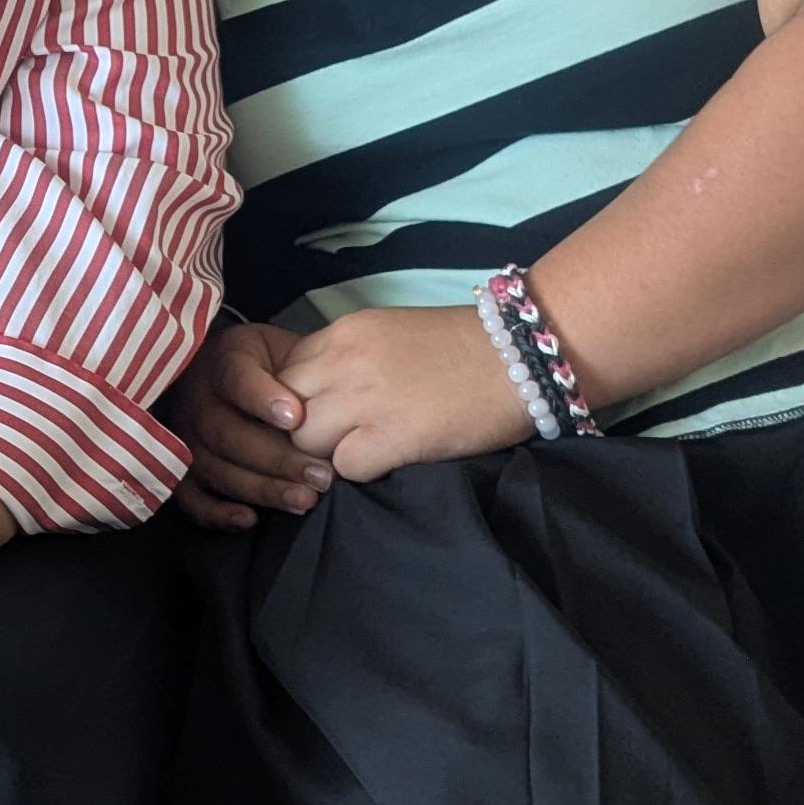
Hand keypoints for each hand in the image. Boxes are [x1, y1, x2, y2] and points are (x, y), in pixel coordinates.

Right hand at [161, 319, 325, 527]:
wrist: (228, 374)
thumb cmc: (271, 367)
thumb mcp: (284, 350)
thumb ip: (303, 368)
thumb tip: (335, 401)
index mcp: (223, 360)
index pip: (236, 377)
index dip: (262, 398)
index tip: (296, 417)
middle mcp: (196, 399)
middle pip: (227, 433)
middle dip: (277, 458)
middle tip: (321, 475)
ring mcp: (184, 437)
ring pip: (215, 468)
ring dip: (260, 488)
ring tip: (304, 499)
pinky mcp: (181, 471)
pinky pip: (190, 497)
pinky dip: (216, 513)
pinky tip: (250, 520)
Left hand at [277, 307, 532, 484]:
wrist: (524, 355)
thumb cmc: (464, 349)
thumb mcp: (388, 337)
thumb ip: (345, 361)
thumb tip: (315, 398)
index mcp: (343, 333)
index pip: (279, 375)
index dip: (289, 404)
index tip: (314, 418)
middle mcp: (343, 361)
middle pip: (280, 410)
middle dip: (298, 433)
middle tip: (332, 443)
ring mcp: (366, 398)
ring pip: (303, 440)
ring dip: (326, 454)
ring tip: (362, 452)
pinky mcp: (393, 436)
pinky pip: (344, 467)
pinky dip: (360, 471)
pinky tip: (388, 460)